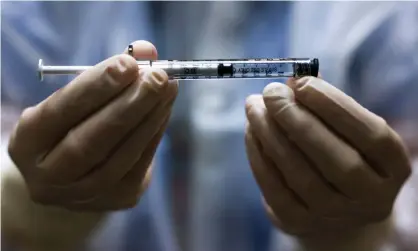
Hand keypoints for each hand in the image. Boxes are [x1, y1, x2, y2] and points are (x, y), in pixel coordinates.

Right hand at [8, 40, 177, 210]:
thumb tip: (147, 50)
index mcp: (28, 143)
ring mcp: (84, 194)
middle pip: (91, 140)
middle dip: (129, 105)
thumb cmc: (71, 127)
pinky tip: (164, 109)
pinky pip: (140, 163)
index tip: (127, 63)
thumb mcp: (76, 100)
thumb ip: (108, 74)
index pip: (61, 112)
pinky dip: (155, 132)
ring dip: (149, 118)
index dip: (96, 87)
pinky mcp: (117, 198)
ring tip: (167, 89)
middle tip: (157, 77)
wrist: (72, 177)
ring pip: (121, 156)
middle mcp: (49, 176)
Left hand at [245, 76, 410, 236]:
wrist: (333, 203)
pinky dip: (259, 157)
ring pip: (300, 175)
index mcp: (393, 167)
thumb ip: (325, 103)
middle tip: (271, 93)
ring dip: (271, 135)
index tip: (300, 82)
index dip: (334, 106)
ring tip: (254, 108)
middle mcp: (370, 197)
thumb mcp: (346, 129)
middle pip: (336, 160)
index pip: (370, 135)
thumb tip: (291, 81)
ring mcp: (334, 215)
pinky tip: (252, 132)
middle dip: (297, 120)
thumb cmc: (341, 151)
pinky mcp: (299, 222)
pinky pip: (275, 189)